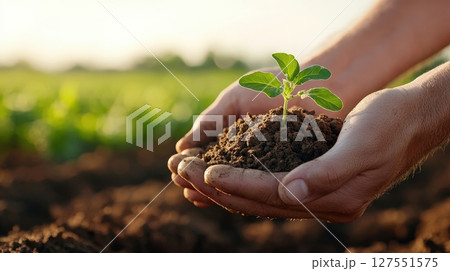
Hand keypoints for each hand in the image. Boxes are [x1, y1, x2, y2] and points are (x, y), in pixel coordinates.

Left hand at [169, 86, 434, 221]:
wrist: (410, 119)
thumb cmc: (390, 125)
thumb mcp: (363, 146)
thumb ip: (326, 174)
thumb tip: (287, 193)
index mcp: (333, 198)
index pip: (271, 195)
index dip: (236, 184)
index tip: (205, 172)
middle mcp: (320, 202)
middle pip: (257, 200)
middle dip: (218, 187)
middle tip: (183, 173)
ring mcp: (315, 194)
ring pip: (258, 196)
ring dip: (223, 186)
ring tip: (191, 176)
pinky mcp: (311, 181)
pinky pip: (268, 186)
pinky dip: (241, 180)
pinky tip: (222, 173)